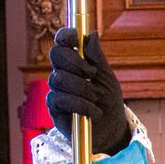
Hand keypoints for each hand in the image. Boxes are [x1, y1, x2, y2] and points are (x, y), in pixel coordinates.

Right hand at [45, 27, 131, 156]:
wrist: (110, 128)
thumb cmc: (109, 101)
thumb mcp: (108, 78)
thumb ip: (98, 58)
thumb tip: (92, 35)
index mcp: (76, 61)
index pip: (63, 42)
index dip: (65, 36)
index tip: (74, 38)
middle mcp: (63, 72)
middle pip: (56, 55)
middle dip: (75, 62)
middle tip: (93, 74)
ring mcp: (57, 88)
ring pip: (58, 78)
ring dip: (82, 88)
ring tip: (97, 97)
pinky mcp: (54, 106)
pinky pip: (60, 98)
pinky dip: (80, 104)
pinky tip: (93, 111)